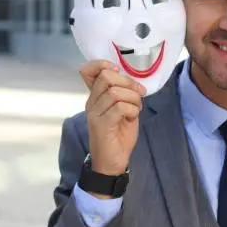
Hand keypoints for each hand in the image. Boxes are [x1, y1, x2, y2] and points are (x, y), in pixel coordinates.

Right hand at [79, 60, 145, 181]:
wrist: (112, 163)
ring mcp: (94, 114)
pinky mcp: (101, 125)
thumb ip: (123, 95)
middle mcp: (91, 103)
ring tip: (136, 109)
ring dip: (133, 98)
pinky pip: (120, 107)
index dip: (102, 64)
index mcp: (95, 97)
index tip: (118, 70)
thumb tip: (133, 81)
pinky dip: (132, 110)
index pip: (88, 71)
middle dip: (128, 83)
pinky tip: (132, 117)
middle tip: (139, 94)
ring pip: (115, 92)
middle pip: (106, 77)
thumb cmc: (119, 136)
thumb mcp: (123, 110)